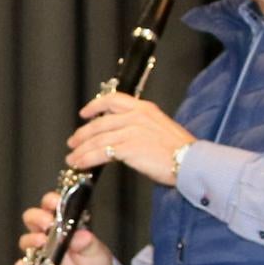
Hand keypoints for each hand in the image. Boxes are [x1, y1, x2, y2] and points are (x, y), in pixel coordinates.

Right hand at [17, 191, 116, 264]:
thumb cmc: (95, 261)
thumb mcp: (97, 249)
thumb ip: (88, 242)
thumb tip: (80, 235)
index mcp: (63, 222)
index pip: (50, 205)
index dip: (50, 201)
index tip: (55, 204)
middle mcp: (48, 234)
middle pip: (32, 218)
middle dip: (37, 218)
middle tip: (47, 223)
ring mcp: (41, 251)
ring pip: (25, 240)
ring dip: (31, 239)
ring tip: (42, 243)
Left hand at [66, 90, 193, 184]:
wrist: (191, 161)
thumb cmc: (180, 151)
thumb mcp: (160, 129)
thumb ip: (140, 127)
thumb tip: (121, 138)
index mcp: (145, 109)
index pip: (114, 100)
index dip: (95, 106)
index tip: (84, 113)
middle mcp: (136, 116)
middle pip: (100, 123)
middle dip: (82, 134)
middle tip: (72, 143)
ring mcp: (132, 131)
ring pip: (98, 139)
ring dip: (81, 150)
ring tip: (72, 159)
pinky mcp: (129, 148)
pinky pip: (101, 152)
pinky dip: (87, 159)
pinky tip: (81, 164)